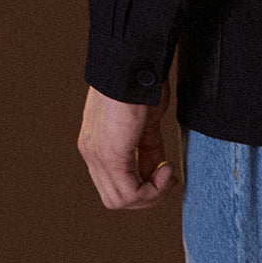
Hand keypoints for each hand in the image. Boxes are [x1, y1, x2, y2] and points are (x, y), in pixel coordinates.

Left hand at [78, 80, 175, 209]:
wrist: (133, 61)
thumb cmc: (142, 80)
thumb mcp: (147, 121)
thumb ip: (148, 147)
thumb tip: (158, 169)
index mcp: (98, 142)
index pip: (115, 180)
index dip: (142, 184)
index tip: (166, 171)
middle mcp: (92, 153)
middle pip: (115, 196)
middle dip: (147, 194)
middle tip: (169, 179)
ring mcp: (97, 156)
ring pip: (119, 200)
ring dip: (151, 194)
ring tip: (169, 175)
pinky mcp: (110, 156)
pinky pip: (129, 193)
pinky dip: (152, 190)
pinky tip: (167, 170)